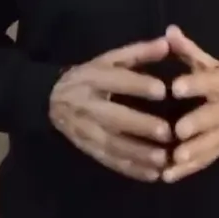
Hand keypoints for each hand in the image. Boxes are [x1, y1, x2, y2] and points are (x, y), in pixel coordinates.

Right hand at [49, 38, 173, 181]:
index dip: (138, 85)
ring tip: (164, 160)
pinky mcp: (88, 148)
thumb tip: (168, 42)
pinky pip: (110, 161)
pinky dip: (131, 170)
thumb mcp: (110, 59)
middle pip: (114, 117)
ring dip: (138, 154)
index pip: (116, 81)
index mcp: (93, 78)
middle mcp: (88, 105)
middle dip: (140, 126)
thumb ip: (139, 52)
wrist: (51, 99)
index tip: (162, 91)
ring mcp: (86, 130)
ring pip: (113, 145)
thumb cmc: (90, 75)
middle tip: (167, 132)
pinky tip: (153, 175)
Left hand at [163, 25, 218, 182]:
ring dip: (194, 153)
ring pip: (213, 143)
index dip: (194, 84)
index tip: (175, 88)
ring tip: (173, 160)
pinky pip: (208, 160)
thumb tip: (169, 30)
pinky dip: (190, 170)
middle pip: (215, 117)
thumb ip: (187, 50)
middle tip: (178, 131)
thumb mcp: (207, 62)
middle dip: (198, 124)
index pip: (210, 82)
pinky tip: (168, 176)